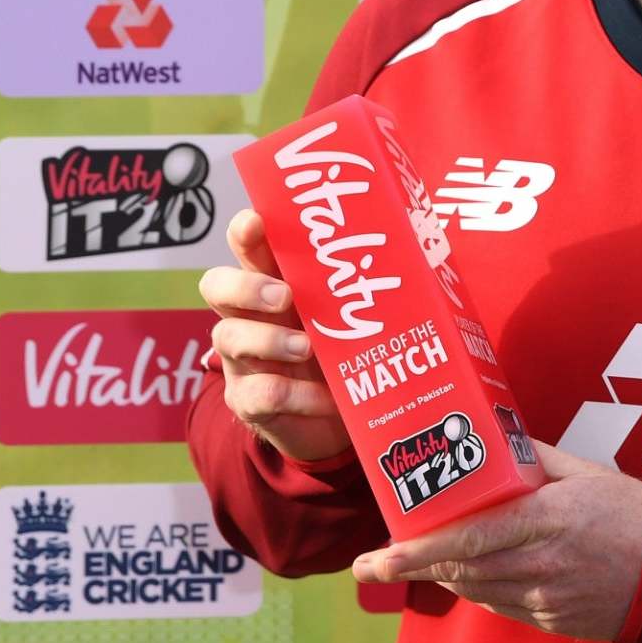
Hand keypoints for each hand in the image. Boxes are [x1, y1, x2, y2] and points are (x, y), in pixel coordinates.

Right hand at [197, 208, 351, 464]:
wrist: (336, 419)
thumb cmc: (346, 347)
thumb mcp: (356, 310)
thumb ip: (370, 279)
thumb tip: (424, 239)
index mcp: (274, 280)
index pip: (247, 244)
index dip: (245, 230)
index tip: (258, 223)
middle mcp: (249, 314)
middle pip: (217, 285)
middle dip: (247, 287)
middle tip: (286, 297)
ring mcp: (243, 358)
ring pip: (229, 338)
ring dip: (270, 341)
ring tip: (308, 348)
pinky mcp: (248, 401)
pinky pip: (258, 395)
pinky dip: (295, 396)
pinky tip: (327, 398)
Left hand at [350, 441, 641, 641]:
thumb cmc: (634, 514)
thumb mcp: (587, 472)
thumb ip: (539, 457)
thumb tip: (499, 437)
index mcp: (546, 520)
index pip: (470, 538)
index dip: (421, 549)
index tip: (382, 552)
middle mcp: (539, 564)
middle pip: (461, 570)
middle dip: (411, 568)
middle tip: (370, 564)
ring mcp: (544, 599)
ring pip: (475, 590)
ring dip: (439, 577)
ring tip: (407, 564)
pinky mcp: (551, 621)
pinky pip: (500, 606)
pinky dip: (474, 590)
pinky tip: (459, 576)